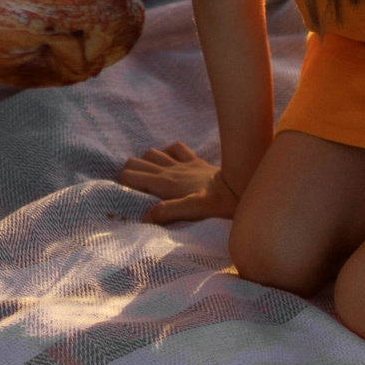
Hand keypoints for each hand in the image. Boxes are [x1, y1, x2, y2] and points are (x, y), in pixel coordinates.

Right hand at [118, 141, 240, 223]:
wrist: (241, 185)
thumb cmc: (218, 202)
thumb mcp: (193, 210)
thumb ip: (169, 211)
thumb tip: (145, 216)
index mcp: (165, 183)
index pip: (131, 175)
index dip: (123, 183)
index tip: (126, 195)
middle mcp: (169, 170)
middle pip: (137, 162)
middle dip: (130, 172)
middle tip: (133, 188)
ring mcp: (182, 164)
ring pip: (152, 153)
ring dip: (146, 162)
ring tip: (148, 177)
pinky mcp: (195, 162)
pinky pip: (176, 148)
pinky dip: (168, 153)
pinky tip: (171, 162)